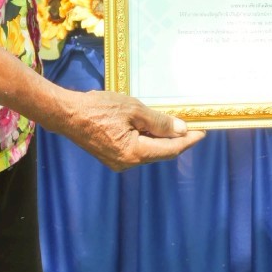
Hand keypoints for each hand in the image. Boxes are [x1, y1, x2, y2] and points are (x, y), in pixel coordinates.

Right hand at [44, 90, 205, 170]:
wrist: (67, 114)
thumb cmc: (99, 108)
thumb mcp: (134, 110)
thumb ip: (159, 122)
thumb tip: (181, 130)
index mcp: (134, 153)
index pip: (170, 150)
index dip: (188, 141)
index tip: (203, 131)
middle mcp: (128, 163)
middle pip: (160, 153)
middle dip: (176, 140)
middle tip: (191, 124)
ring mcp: (118, 162)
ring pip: (149, 152)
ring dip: (161, 139)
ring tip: (173, 122)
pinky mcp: (112, 157)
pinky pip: (137, 150)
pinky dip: (147, 139)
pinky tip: (151, 126)